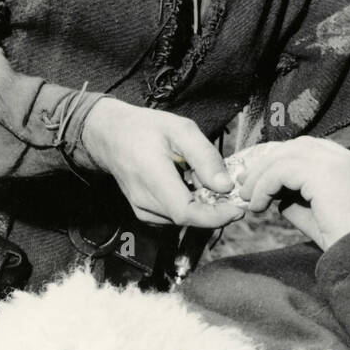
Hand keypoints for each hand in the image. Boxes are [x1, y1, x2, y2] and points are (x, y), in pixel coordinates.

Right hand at [81, 97, 242, 226]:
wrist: (111, 136)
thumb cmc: (146, 129)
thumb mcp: (181, 130)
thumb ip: (205, 157)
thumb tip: (226, 186)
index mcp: (152, 177)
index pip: (186, 212)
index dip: (216, 216)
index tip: (238, 209)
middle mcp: (144, 200)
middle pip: (188, 219)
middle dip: (216, 211)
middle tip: (233, 194)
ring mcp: (142, 209)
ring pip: (182, 220)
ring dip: (203, 208)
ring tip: (209, 184)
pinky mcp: (144, 212)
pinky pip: (174, 217)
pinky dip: (189, 207)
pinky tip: (192, 188)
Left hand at [236, 137, 349, 250]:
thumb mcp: (324, 220)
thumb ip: (303, 203)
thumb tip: (278, 197)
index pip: (315, 153)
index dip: (287, 163)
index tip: (264, 180)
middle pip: (300, 146)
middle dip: (271, 162)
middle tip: (247, 183)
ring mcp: (340, 162)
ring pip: (289, 154)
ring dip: (263, 174)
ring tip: (248, 198)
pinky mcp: (325, 171)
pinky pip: (283, 170)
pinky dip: (265, 185)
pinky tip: (258, 205)